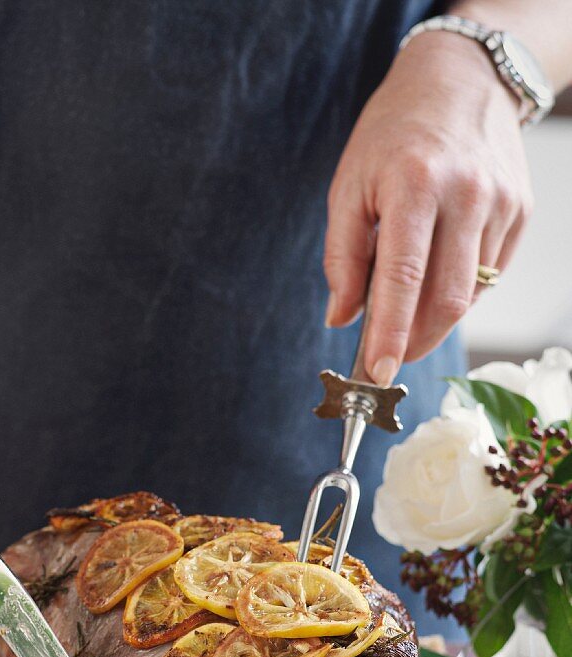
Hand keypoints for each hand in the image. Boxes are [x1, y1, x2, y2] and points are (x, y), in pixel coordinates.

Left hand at [324, 30, 532, 383]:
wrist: (459, 80)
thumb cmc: (393, 135)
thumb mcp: (349, 186)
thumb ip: (343, 257)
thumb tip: (341, 319)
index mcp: (414, 186)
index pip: (403, 278)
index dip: (391, 333)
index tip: (379, 372)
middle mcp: (465, 195)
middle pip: (447, 299)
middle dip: (417, 341)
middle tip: (391, 357)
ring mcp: (500, 204)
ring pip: (469, 292)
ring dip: (435, 316)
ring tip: (408, 302)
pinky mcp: (520, 211)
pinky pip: (488, 274)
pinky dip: (459, 289)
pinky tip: (438, 270)